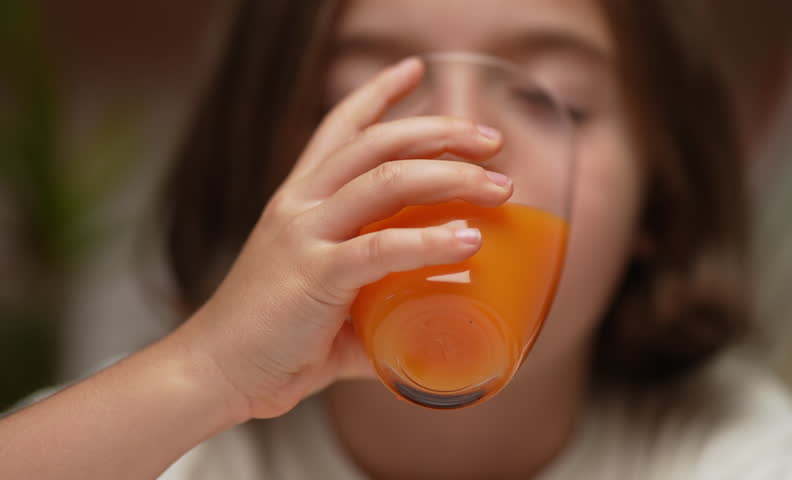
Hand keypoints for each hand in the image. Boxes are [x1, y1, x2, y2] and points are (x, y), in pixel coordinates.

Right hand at [173, 57, 512, 419]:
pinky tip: (469, 240)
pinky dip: (430, 240)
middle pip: (377, 142)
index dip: (377, 93)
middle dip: (441, 131)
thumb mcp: (327, 297)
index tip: (415, 70)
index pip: (339, 127)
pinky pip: (381, 247)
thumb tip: (434, 319)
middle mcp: (301, 203)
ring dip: (450, 175)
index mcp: (301, 199)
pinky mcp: (314, 275)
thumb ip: (381, 298)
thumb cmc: (274, 336)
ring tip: (498, 186)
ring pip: (386, 180)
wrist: (217, 371)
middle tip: (492, 141)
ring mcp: (305, 235)